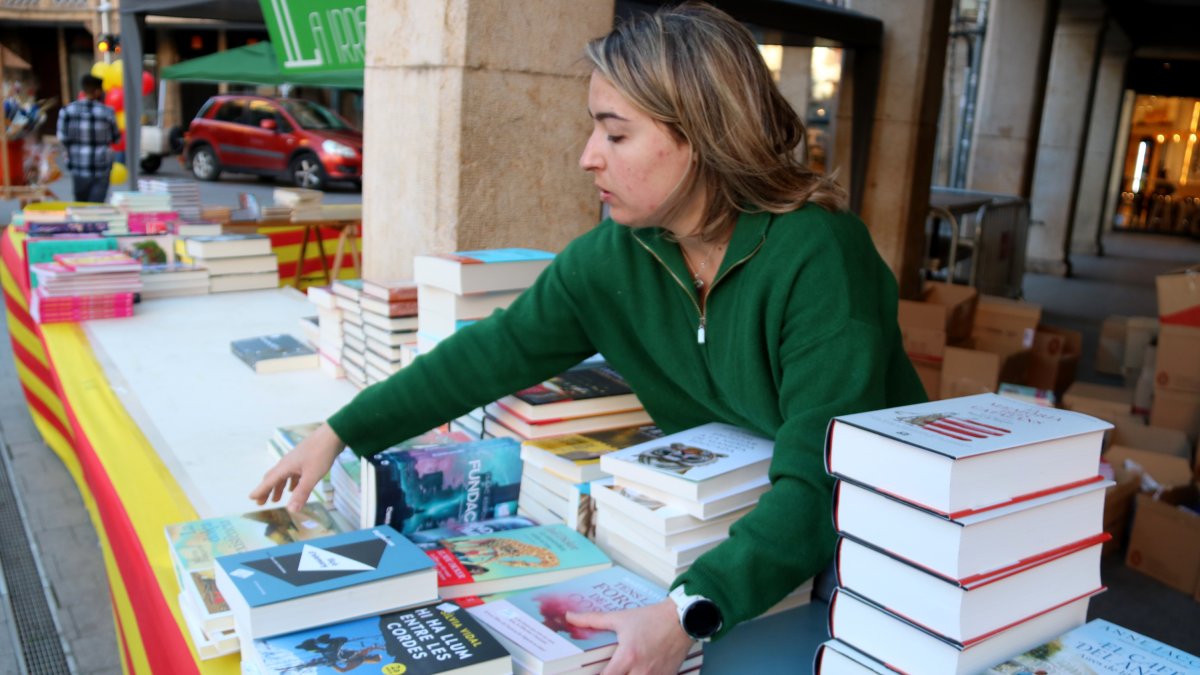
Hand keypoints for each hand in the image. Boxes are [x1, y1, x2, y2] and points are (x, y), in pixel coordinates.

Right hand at [249, 423, 344, 511]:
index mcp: (285, 466)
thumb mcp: (311, 476)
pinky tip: (294, 488)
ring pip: (283, 476)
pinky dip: (290, 482)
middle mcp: (287, 463)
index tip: (251, 498)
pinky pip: (293, 473)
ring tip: (277, 499)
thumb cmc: (321, 454)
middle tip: (261, 502)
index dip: (260, 490)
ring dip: (279, 487)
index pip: (269, 481)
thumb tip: (291, 510)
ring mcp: (296, 460)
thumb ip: (301, 493)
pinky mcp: (305, 459)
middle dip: (267, 491)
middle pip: (273, 478)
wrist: (333, 434)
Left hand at [566, 600, 693, 674]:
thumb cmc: (651, 618)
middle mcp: (641, 671)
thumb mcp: (620, 618)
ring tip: (625, 671)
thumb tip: (570, 617)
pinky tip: (639, 673)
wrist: (682, 619)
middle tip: (611, 671)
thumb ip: (593, 619)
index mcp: (628, 656)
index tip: (591, 674)